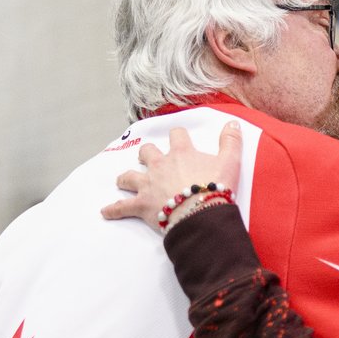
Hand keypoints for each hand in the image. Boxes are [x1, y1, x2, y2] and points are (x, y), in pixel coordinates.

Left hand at [101, 123, 242, 233]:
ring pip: (129, 176)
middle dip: (147, 155)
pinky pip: (122, 207)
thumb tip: (233, 124)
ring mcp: (148, 184)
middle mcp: (161, 165)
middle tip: (149, 160)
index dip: (178, 136)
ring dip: (125, 178)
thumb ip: (231, 142)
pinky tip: (105, 212)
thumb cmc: (215, 188)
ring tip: (123, 180)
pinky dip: (113, 209)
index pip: (176, 135)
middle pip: (147, 152)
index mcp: (181, 153)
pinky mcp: (141, 204)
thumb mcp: (230, 162)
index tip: (179, 139)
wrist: (200, 213)